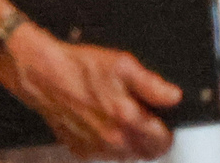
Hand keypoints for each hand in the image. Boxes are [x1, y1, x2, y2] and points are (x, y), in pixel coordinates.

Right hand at [0, 23, 180, 160]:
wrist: (45, 76)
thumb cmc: (81, 69)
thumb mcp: (124, 66)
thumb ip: (152, 85)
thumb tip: (174, 97)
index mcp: (125, 118)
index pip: (160, 141)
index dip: (168, 131)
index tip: (167, 121)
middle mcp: (110, 139)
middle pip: (145, 153)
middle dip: (153, 139)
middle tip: (150, 120)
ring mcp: (93, 147)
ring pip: (126, 156)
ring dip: (133, 143)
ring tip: (129, 120)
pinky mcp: (79, 149)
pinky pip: (104, 155)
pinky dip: (111, 145)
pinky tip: (108, 125)